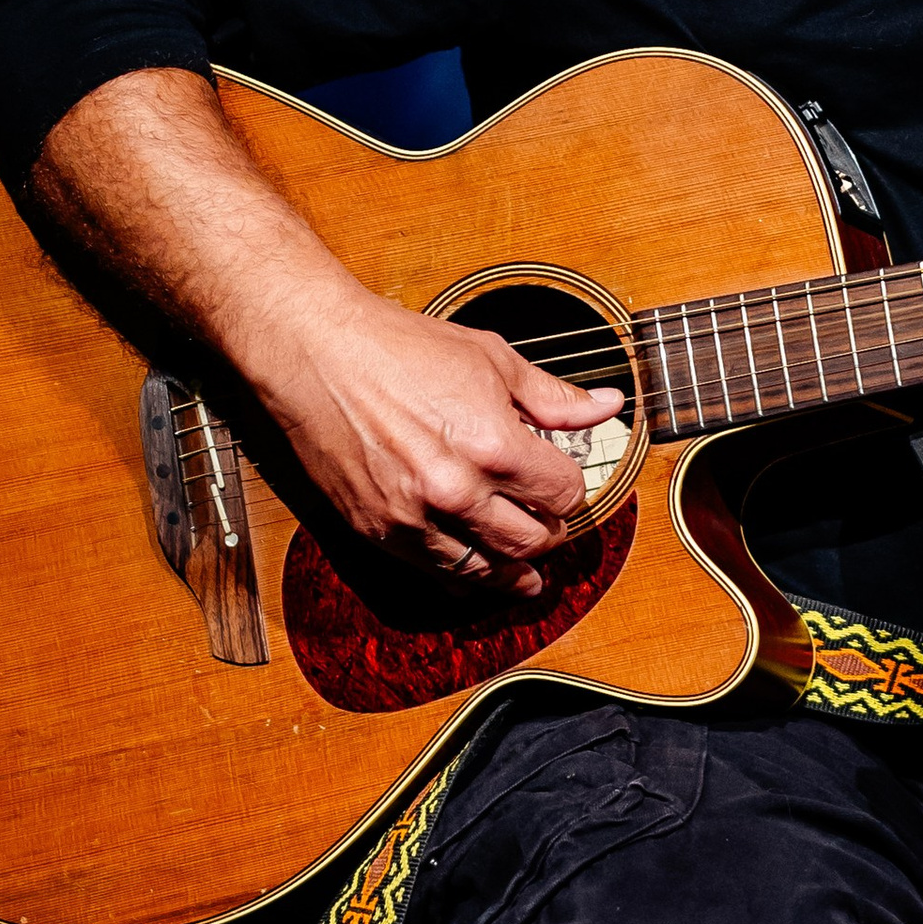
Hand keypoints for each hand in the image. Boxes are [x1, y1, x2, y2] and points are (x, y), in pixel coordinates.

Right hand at [258, 293, 625, 594]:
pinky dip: (465, 576)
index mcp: (493, 446)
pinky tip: (477, 571)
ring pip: (487, 569)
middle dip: (550, 532)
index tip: (563, 481)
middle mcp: (457, 490)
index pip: (563, 493)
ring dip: (514, 570)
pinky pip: (436, 572)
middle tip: (549, 523)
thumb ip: (553, 397)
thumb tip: (606, 406)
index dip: (571, 487)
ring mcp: (415, 516)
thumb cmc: (398, 347)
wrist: (316, 353)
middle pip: (532, 540)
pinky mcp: (379, 529)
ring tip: (529, 573)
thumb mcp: (490, 360)